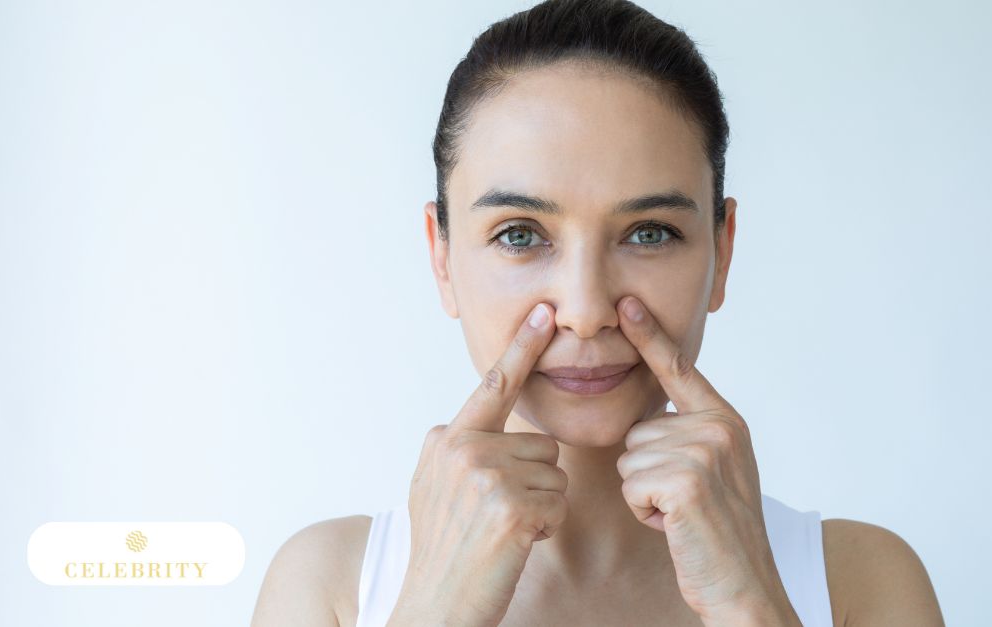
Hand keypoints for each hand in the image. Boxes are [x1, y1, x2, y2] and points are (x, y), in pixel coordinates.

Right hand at [389, 302, 567, 626]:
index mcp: (446, 439)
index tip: (542, 312)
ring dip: (540, 506)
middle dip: (534, 481)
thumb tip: (485, 427)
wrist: (433, 606)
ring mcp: (485, 477)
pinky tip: (512, 545)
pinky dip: (544, 528)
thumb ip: (462, 450)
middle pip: (541, 444)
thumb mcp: (437, 489)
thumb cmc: (444, 552)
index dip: (521, 348)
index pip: (493, 386)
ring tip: (501, 532)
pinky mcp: (510, 507)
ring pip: (554, 473)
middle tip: (496, 518)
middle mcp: (462, 448)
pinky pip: (557, 503)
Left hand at [614, 295, 797, 624]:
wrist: (744, 585)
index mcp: (726, 420)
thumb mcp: (715, 472)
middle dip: (646, 472)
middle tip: (684, 503)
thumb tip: (647, 418)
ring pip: (629, 459)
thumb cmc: (719, 534)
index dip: (650, 334)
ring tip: (682, 515)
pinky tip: (675, 525)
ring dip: (644, 494)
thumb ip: (690, 436)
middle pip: (636, 430)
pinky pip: (631, 484)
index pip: (678, 369)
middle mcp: (719, 428)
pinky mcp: (686, 481)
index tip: (627, 302)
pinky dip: (643, 511)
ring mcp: (705, 452)